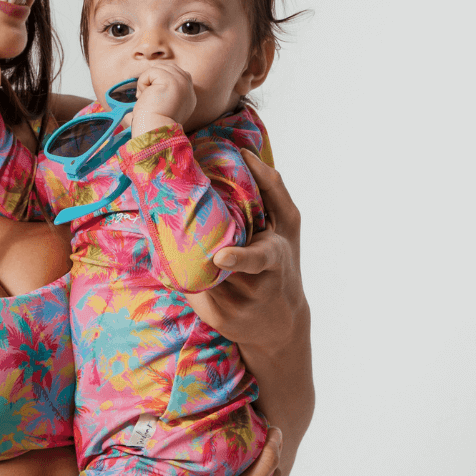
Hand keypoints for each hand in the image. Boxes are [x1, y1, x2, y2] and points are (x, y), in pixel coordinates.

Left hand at [131, 63, 195, 136]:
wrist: (153, 132)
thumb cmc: (152, 123)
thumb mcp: (164, 106)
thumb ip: (166, 91)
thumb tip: (154, 79)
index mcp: (189, 95)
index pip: (175, 75)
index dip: (160, 82)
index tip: (155, 101)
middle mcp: (189, 88)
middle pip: (167, 68)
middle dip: (153, 80)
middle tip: (148, 99)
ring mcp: (182, 83)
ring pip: (158, 68)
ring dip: (147, 82)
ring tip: (147, 98)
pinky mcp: (171, 80)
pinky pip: (151, 71)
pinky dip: (142, 83)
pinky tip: (145, 97)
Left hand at [186, 149, 306, 359]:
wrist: (282, 325)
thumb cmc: (285, 263)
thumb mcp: (289, 225)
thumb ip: (272, 188)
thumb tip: (244, 151)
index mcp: (273, 260)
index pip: (257, 260)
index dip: (238, 258)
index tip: (222, 257)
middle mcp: (254, 287)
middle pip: (217, 265)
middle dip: (201, 253)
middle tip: (188, 238)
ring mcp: (233, 306)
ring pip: (200, 275)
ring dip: (189, 259)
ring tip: (187, 245)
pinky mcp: (216, 319)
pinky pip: (191, 290)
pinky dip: (185, 275)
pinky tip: (186, 266)